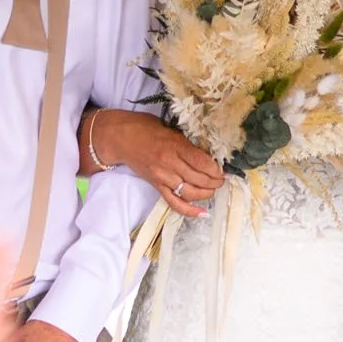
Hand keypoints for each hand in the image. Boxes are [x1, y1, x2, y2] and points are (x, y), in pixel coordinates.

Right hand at [82, 109, 222, 218]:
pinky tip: (202, 213)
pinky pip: (174, 202)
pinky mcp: (157, 186)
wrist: (120, 139)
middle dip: (215, 182)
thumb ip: (186, 143)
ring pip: (190, 192)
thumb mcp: (170, 130)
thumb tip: (207, 153)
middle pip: (198, 179)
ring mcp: (162, 177)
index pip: (201, 161)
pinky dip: (189, 210)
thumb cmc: (145, 128)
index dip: (215, 169)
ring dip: (206, 193)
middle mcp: (169, 164)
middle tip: (222, 180)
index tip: (222, 169)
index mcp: (174, 146)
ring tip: (214, 189)